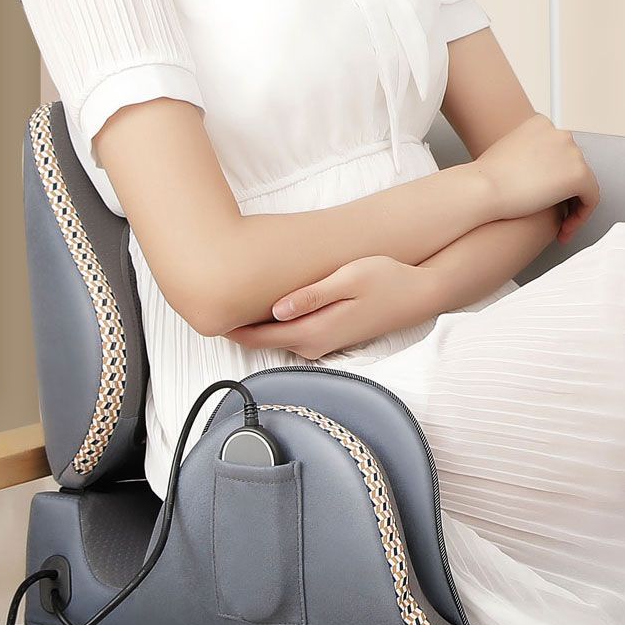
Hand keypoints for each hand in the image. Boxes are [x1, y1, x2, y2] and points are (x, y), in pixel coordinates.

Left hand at [224, 256, 428, 358]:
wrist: (421, 294)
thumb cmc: (387, 280)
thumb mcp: (349, 280)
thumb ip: (311, 296)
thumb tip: (275, 310)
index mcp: (312, 332)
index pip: (257, 336)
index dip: (227, 325)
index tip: (203, 310)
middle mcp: (313, 344)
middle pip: (260, 340)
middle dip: (233, 324)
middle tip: (204, 299)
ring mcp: (320, 343)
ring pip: (273, 337)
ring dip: (251, 322)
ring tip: (225, 299)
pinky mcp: (328, 335)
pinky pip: (289, 332)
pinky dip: (271, 322)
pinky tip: (261, 305)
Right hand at [479, 114, 600, 236]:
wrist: (482, 189)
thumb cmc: (486, 178)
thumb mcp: (506, 156)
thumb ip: (527, 159)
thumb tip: (537, 174)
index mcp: (540, 124)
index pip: (558, 153)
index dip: (554, 178)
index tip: (545, 195)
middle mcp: (559, 134)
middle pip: (572, 168)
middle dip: (564, 194)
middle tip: (555, 214)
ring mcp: (571, 152)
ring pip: (583, 184)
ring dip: (573, 207)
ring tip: (560, 226)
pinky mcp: (579, 175)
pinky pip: (590, 198)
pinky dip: (581, 216)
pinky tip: (565, 228)